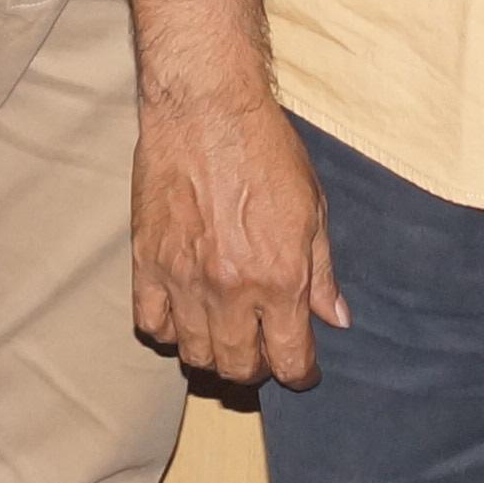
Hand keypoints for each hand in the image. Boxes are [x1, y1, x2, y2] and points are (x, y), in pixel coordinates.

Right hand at [131, 87, 343, 388]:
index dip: (299, 374)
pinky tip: (183, 317)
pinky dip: (167, 331)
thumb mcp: (313, 208)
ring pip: (194, 354)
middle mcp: (231, 289)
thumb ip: (322, 272)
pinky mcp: (146, 263)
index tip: (301, 371)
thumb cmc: (265, 150)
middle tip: (262, 352)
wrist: (206, 108)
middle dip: (256, 369)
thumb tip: (336, 318)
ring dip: (212, 356)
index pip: (288, 359)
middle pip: (238, 367)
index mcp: (280, 278)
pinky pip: (150, 324)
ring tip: (224, 338)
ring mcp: (184, 279)